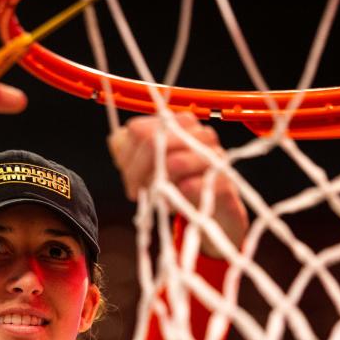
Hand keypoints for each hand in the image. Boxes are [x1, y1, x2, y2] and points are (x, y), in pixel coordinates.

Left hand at [108, 112, 247, 255]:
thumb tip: (115, 140)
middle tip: (136, 191)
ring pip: (173, 162)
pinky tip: (175, 203)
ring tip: (158, 196)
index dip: (127, 156)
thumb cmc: (182, 188)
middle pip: (153, 142)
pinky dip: (176, 198)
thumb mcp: (150, 170)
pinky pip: (191, 185)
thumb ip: (130, 153)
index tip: (128, 177)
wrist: (215, 214)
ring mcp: (215, 156)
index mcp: (181, 124)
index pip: (139, 130)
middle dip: (137, 172)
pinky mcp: (224, 182)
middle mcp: (199, 134)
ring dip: (157, 185)